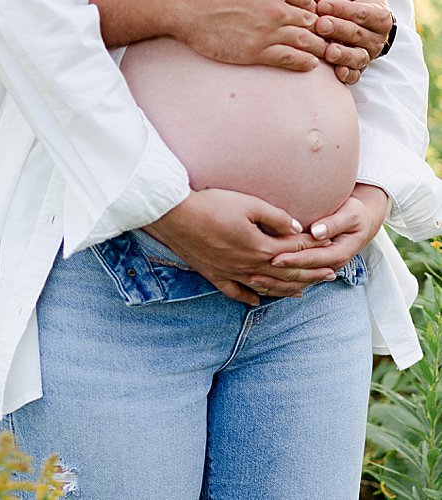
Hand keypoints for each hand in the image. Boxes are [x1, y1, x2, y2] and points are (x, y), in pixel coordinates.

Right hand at [142, 188, 319, 304]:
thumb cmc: (211, 205)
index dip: (315, 246)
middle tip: (330, 275)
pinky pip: (235, 292)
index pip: (296, 250)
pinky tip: (258, 301)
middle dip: (311, 274)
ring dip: (288, 290)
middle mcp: (250, 265)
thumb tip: (296, 228)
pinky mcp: (214, 274)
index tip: (329, 243)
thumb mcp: (248, 203)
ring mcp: (231, 273)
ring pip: (266, 287)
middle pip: (287, 274)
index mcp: (261, 247)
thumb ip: (275, 217)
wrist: (174, 216)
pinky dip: (249, 298)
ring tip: (304, 291)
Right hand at [169, 0, 325, 71]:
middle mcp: (277, 8)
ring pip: (306, 41)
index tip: (312, 17)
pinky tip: (310, 63)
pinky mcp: (255, 51)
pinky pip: (290, 59)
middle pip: (312, 22)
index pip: (309, 1)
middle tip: (324, 37)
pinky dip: (304, 62)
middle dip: (319, 30)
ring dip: (317, 47)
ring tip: (323, 52)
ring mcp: (267, 31)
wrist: (182, 3)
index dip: (313, 10)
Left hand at [259, 185, 388, 287]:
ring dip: (275, 282)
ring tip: (251, 280)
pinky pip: (295, 279)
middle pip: (301, 274)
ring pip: (297, 281)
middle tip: (254, 274)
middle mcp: (329, 265)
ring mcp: (321, 268)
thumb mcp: (349, 215)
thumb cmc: (354, 213)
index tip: (275, 259)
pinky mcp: (313, 266)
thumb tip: (317, 233)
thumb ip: (333, 223)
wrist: (360, 221)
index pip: (312, 259)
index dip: (294, 260)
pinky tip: (261, 283)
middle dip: (278, 275)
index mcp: (339, 253)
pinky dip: (279, 282)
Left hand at [311, 0, 392, 84]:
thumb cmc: (351, 1)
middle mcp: (377, 37)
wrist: (361, 20)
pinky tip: (338, 72)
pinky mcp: (359, 68)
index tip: (322, 5)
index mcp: (379, 15)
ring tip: (329, 51)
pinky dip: (347, 74)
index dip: (342, 9)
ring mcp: (368, 54)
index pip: (361, 12)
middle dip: (338, 30)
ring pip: (357, 56)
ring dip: (343, 55)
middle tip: (321, 25)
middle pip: (357, 34)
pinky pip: (355, 74)